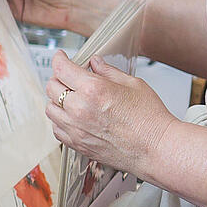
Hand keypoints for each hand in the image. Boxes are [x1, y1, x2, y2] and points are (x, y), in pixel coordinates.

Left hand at [43, 51, 175, 176]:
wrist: (156, 149)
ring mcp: (76, 129)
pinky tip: (71, 116)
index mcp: (93, 90)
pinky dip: (59, 119)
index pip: (62, 69)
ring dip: (56, 99)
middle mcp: (80, 109)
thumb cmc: (150, 119)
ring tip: (70, 96)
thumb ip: (108, 71)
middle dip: (58, 77)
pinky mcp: (78, 144)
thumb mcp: (133, 84)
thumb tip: (95, 63)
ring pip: (50, 109)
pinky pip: (56, 129)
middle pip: (52, 87)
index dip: (59, 59)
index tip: (61, 57)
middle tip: (68, 76)